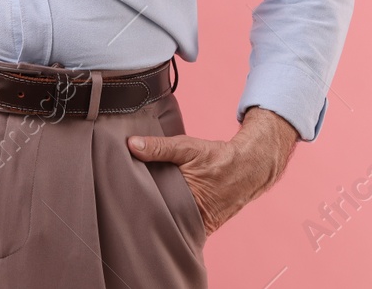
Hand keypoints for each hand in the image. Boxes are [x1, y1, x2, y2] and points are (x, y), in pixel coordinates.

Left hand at [127, 106, 298, 235]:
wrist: (249, 168)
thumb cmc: (217, 157)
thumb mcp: (187, 147)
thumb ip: (159, 147)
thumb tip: (131, 144)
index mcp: (187, 199)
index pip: (154, 208)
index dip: (138, 204)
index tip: (122, 198)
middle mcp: (193, 218)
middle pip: (161, 219)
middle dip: (146, 213)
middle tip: (126, 205)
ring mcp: (200, 225)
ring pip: (172, 224)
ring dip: (159, 217)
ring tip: (139, 211)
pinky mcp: (204, 227)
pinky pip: (183, 227)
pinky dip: (173, 221)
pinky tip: (159, 215)